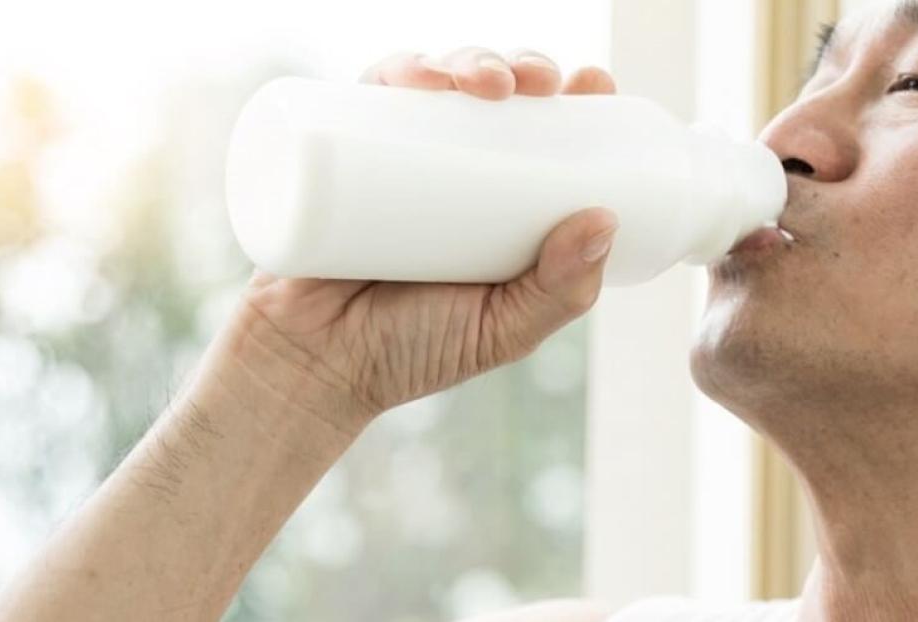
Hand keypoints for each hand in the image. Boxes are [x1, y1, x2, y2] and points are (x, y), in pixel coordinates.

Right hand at [206, 48, 620, 432]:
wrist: (313, 367)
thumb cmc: (412, 351)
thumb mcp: (503, 330)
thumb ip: (560, 291)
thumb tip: (605, 218)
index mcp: (497, 200)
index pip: (543, 130)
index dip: (572, 95)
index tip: (594, 84)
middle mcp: (448, 167)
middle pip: (494, 93)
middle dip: (524, 67)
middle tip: (537, 84)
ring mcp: (392, 155)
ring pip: (438, 82)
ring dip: (468, 58)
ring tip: (485, 83)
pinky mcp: (339, 151)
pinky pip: (366, 94)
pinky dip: (397, 69)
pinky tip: (420, 76)